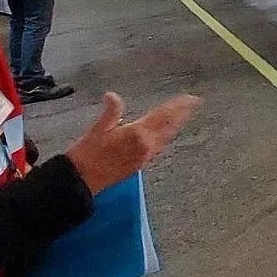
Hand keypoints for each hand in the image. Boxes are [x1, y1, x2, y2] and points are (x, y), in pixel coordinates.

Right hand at [65, 93, 200, 193]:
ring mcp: (144, 157)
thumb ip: (111, 111)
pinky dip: (166, 137)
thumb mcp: (98, 129)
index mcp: (137, 135)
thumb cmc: (87, 155)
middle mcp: (146, 147)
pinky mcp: (140, 165)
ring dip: (175, 126)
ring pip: (166, 138)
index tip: (190, 99)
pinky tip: (165, 135)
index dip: (179, 106)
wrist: (82, 180)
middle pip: (170, 127)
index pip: (164, 116)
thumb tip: (112, 96)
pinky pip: (159, 147)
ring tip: (183, 116)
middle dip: (182, 114)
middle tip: (194, 104)